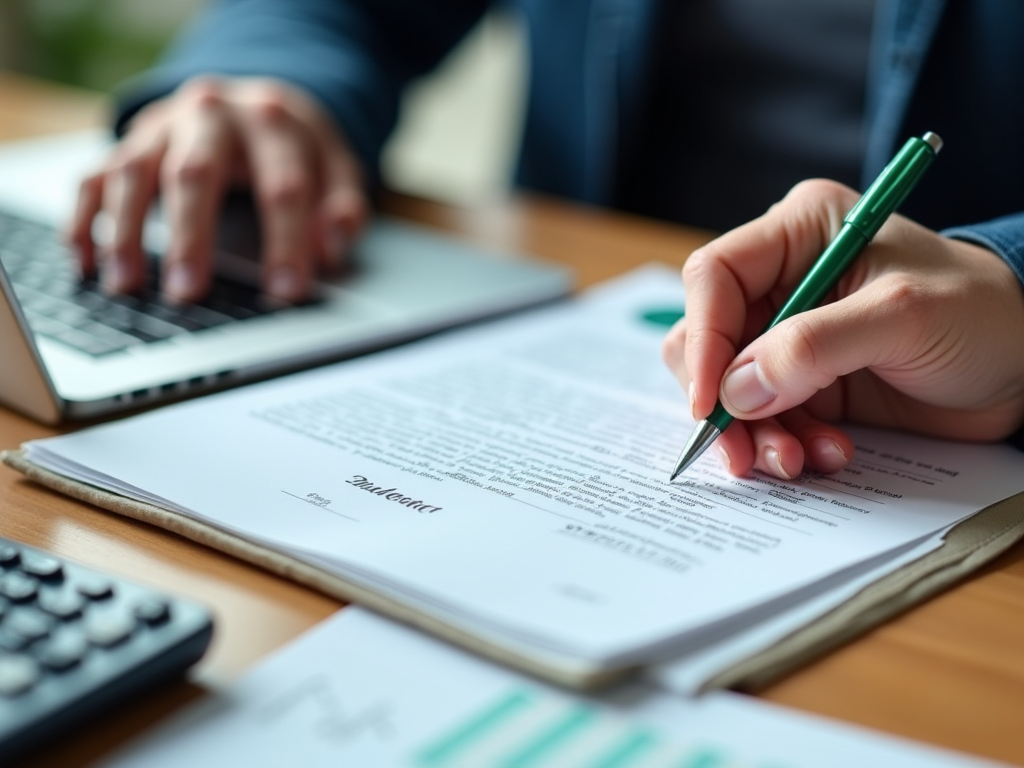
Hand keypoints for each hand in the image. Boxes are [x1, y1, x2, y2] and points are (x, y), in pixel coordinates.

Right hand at [69, 77, 366, 302]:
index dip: (288, 241)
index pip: (285, 185)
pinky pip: (94, 178)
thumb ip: (344, 205)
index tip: (286, 292)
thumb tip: (334, 246)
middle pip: (195, 173)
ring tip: (124, 286)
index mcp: (272, 121)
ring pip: (133, 173)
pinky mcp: (128, 143)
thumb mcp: (335, 167)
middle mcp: (211, 115)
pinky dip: (84, 221)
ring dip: (123, 232)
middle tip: (187, 292)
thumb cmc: (294, 149)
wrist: (251, 103)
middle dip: (191, 236)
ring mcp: (163, 127)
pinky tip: (84, 264)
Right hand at [662, 179, 1023, 478]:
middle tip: (743, 450)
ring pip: (728, 389)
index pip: (714, 276)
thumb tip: (734, 390)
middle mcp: (781, 281)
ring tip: (801, 460)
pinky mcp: (801, 383)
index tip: (711, 401)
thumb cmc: (980, 314)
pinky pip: (763, 419)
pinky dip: (785, 445)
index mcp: (799, 233)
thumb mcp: (901, 317)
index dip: (703, 337)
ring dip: (756, 434)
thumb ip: (813, 347)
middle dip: (723, 400)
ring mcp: (788, 336)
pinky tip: (830, 453)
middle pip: (706, 339)